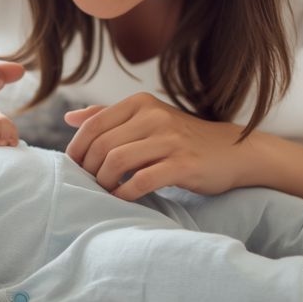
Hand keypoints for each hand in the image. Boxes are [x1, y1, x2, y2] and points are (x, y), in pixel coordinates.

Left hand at [64, 93, 252, 199]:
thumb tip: (69, 117)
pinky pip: (141, 181)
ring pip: (117, 162)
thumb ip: (109, 116)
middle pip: (102, 145)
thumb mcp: (148, 119)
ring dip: (104, 182)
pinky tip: (123, 198)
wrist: (233, 152)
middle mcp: (154, 117)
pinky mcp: (183, 165)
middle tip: (90, 183)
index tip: (75, 166)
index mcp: (141, 103)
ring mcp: (170, 140)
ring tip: (106, 190)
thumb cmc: (183, 139)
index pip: (93, 124)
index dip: (77, 148)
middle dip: (89, 169)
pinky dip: (125, 194)